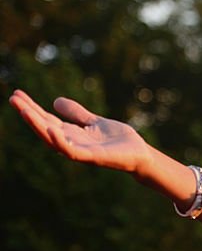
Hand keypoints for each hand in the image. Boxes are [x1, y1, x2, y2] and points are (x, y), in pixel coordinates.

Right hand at [9, 89, 151, 173]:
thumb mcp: (94, 121)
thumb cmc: (118, 140)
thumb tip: (55, 101)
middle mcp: (72, 142)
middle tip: (13, 99)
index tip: (17, 94)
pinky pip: (71, 151)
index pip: (46, 119)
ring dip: (37, 126)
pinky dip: (60, 141)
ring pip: (52, 139)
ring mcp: (81, 151)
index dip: (32, 108)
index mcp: (71, 133)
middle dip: (28, 114)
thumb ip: (77, 113)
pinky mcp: (93, 157)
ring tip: (24, 111)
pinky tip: (50, 129)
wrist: (140, 153)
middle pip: (44, 128)